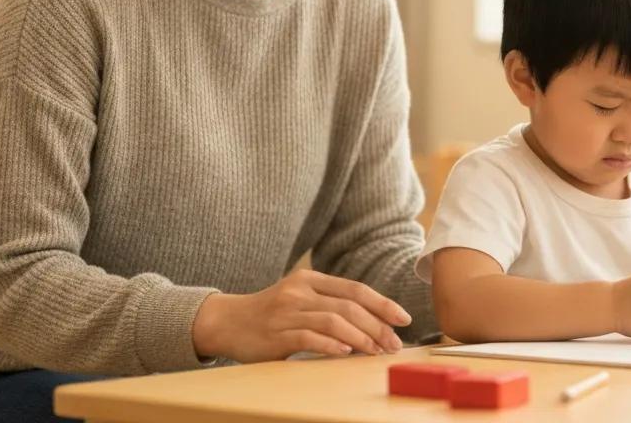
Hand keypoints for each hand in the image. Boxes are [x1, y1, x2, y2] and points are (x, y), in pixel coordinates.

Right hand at [191, 268, 411, 362]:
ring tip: (376, 351)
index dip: (383, 304)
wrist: (226, 322)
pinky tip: (345, 352)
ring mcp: (287, 312)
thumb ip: (329, 303)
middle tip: (394, 343)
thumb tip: (374, 322)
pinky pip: (308, 337)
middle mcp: (300, 292)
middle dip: (378, 325)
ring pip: (333, 321)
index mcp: (310, 279)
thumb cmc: (270, 314)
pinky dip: (329, 344)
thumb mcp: (300, 298)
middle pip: (349, 306)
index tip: (404, 319)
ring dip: (360, 337)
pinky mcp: (275, 334)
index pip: (355, 289)